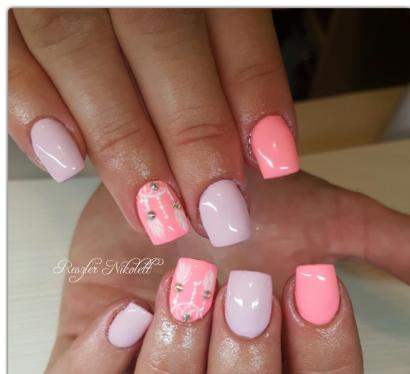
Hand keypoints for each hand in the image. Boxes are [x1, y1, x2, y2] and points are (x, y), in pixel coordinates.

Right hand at [9, 8, 297, 246]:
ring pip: (82, 52)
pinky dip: (32, 107)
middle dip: (193, 136)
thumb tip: (255, 144)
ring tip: (154, 212)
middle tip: (216, 212)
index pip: (230, 20)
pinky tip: (64, 162)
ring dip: (122, 144)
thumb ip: (221, 60)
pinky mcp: (4, 8)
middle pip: (161, 42)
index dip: (255, 92)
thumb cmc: (152, 11)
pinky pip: (9, 55)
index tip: (276, 162)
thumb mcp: (193, 14)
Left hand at [38, 170, 409, 373]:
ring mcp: (144, 371)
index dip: (322, 360)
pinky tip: (127, 312)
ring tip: (188, 284)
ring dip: (178, 357)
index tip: (308, 282)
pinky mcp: (86, 351)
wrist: (176, 173)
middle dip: (246, 360)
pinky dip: (96, 364)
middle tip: (246, 285)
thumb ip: (383, 244)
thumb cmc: (243, 197)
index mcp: (275, 365)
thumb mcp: (322, 216)